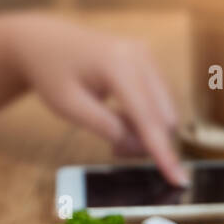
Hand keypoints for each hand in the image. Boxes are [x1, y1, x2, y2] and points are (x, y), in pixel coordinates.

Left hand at [3, 14, 187, 185]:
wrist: (43, 42)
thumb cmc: (52, 73)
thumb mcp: (70, 107)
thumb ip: (107, 127)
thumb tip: (139, 145)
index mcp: (119, 65)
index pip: (148, 119)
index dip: (163, 153)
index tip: (180, 180)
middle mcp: (140, 56)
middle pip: (165, 118)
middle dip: (147, 142)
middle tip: (114, 148)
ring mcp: (146, 56)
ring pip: (165, 112)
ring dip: (145, 131)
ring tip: (112, 129)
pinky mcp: (147, 61)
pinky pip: (158, 101)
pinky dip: (144, 118)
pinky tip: (119, 116)